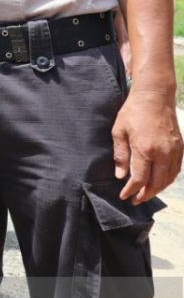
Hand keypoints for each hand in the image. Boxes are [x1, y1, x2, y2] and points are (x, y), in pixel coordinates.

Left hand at [113, 89, 182, 203]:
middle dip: (145, 195)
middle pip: (157, 183)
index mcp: (145, 149)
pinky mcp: (181, 147)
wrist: (155, 96)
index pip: (140, 179)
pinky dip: (168, 179)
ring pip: (169, 179)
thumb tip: (120, 176)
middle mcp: (163, 153)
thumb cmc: (133, 112)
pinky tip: (160, 181)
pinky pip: (176, 170)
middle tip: (135, 200)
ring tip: (146, 194)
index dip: (131, 191)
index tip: (124, 196)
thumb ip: (120, 155)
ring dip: (158, 189)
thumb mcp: (119, 131)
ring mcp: (175, 151)